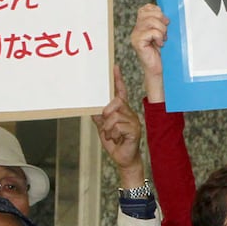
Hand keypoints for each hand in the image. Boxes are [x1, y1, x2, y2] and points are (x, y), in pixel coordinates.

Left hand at [92, 69, 146, 186]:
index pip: (120, 92)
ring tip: (112, 136)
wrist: (123, 158)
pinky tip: (117, 139)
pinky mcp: (134, 130)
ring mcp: (133, 121)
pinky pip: (118, 126)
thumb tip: (91, 106)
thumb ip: (99, 116)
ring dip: (108, 129)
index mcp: (122, 110)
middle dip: (107, 113)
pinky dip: (113, 134)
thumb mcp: (103, 127)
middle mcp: (129, 113)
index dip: (117, 79)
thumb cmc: (115, 142)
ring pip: (114, 116)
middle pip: (116, 102)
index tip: (114, 66)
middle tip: (105, 123)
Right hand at [131, 3, 167, 101]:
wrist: (157, 69)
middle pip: (149, 13)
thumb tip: (164, 15)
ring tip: (162, 39)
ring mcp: (135, 35)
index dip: (157, 11)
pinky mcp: (137, 42)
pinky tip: (159, 44)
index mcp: (141, 25)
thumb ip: (161, 23)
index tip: (165, 22)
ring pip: (152, 21)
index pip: (146, 8)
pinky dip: (159, 37)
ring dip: (162, 30)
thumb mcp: (162, 34)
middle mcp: (136, 29)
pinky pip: (152, 32)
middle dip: (161, 21)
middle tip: (164, 33)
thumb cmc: (161, 53)